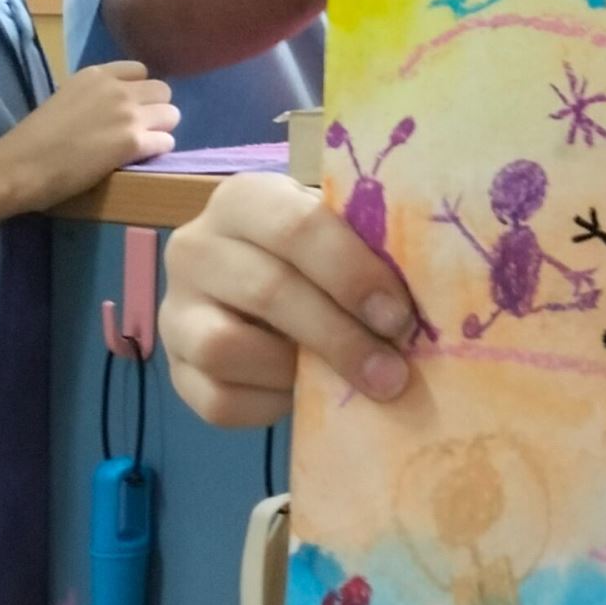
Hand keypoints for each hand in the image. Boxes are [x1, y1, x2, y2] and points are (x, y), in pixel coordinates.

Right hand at [6, 61, 177, 204]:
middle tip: (138, 129)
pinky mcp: (134, 142)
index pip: (141, 70)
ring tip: (139, 145)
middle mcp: (117, 89)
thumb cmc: (33, 139)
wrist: (17, 167)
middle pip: (163, 91)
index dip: (139, 91)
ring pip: (172, 115)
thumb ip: (94, 96)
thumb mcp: (65, 98)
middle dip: (155, 110)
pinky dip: (156, 152)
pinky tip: (137, 159)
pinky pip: (166, 142)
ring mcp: (128, 114)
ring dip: (160, 130)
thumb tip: (115, 106)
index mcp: (95, 75)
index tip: (128, 107)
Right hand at [162, 173, 415, 426]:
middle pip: (268, 291)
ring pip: (226, 348)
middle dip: (340, 336)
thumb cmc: (321, 252)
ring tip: (350, 384)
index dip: (352, 274)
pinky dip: (269, 405)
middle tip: (392, 371)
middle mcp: (196, 247)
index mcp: (245, 199)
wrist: (265, 287)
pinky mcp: (173, 369)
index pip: (297, 227)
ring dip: (299, 373)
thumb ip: (371, 250)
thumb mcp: (342, 234)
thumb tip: (432, 300)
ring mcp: (175, 310)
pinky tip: (305, 396)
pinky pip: (216, 400)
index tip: (400, 316)